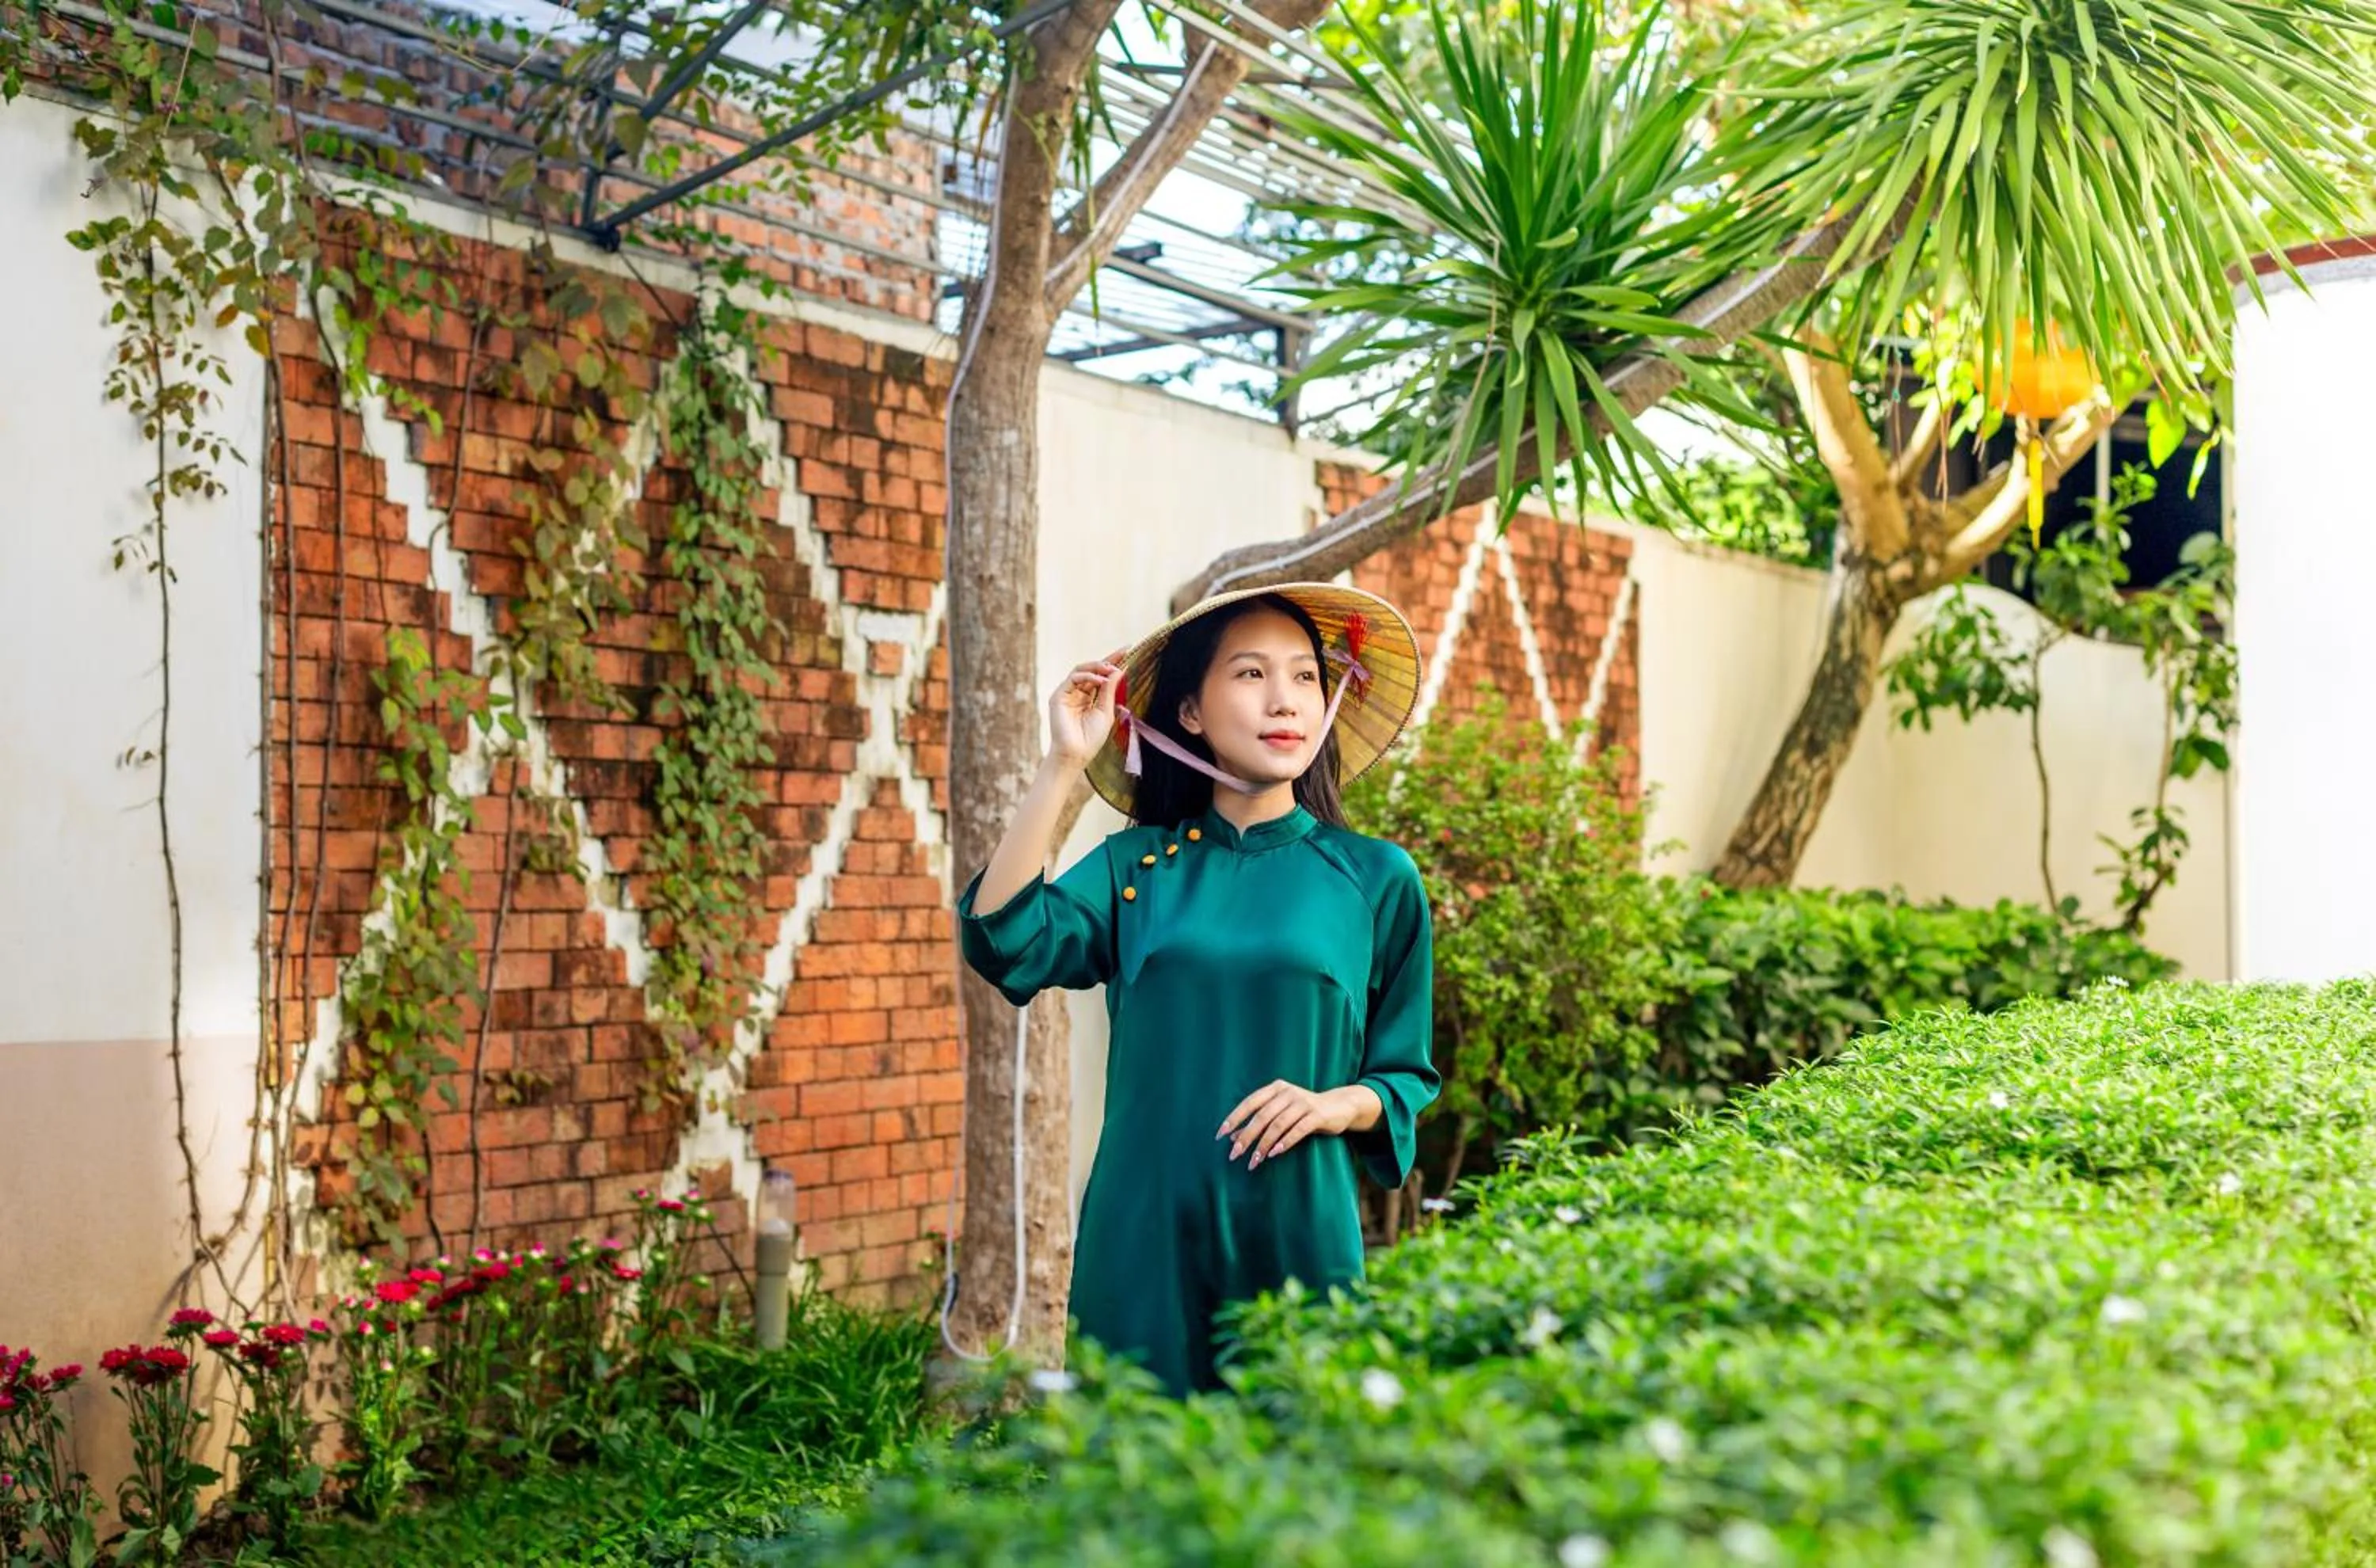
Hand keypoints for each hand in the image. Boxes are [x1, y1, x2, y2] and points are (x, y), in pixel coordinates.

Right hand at [1048, 649, 1126, 766]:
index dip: (1114, 663)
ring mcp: (1067, 694)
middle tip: (1123, 653)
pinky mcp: (1058, 696)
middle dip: (1108, 660)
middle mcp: (1077, 694)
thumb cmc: (1091, 738)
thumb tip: (1118, 670)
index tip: (1128, 650)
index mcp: (1089, 698)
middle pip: (1092, 670)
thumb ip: (1110, 690)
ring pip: (1081, 670)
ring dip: (1097, 666)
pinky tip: (1101, 681)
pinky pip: (1073, 679)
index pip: (1101, 676)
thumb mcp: (1106, 711)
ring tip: (1111, 668)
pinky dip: (1088, 677)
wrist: (1076, 754)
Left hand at [1217, 1081, 1378, 1169]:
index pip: (1250, 1102)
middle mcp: (1287, 1092)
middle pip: (1262, 1116)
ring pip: (1278, 1125)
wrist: (1339, 1106)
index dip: (1235, 1118)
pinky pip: (1297, 1130)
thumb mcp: (1280, 1114)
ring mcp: (1303, 1103)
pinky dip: (1284, 1142)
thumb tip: (1233, 1138)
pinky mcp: (1317, 1115)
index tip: (1221, 1135)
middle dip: (1247, 1137)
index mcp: (1275, 1089)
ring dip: (1264, 1145)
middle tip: (1235, 1155)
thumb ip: (1259, 1123)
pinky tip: (1274, 1154)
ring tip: (1254, 1161)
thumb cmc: (1304, 1111)